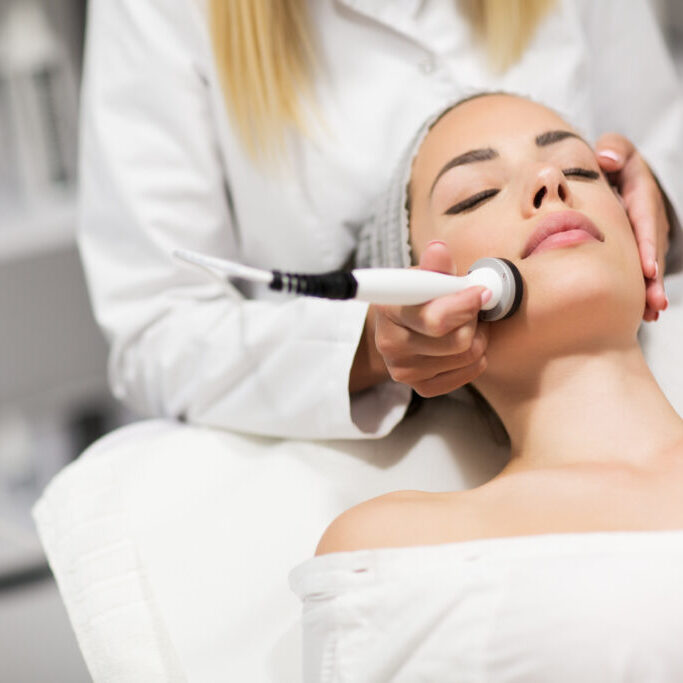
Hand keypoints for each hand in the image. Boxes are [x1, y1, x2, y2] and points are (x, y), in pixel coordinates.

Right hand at [371, 241, 489, 397]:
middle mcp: (390, 344)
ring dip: (477, 336)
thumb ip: (435, 267)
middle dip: (473, 320)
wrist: (399, 328)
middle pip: (459, 341)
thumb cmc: (416, 298)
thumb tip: (438, 250)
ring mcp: (404, 370)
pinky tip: (463, 343)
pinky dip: (475, 357)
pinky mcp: (420, 387)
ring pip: (469, 357)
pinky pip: (469, 373)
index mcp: (388, 310)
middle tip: (471, 306)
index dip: (463, 305)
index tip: (480, 292)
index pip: (434, 320)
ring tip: (466, 322)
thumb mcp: (423, 276)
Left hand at [595, 133, 669, 321]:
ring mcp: (647, 237)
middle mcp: (649, 221)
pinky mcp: (640, 250)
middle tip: (653, 303)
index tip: (646, 268)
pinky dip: (643, 292)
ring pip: (649, 267)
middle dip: (653, 280)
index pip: (644, 223)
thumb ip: (615, 150)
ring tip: (651, 313)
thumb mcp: (618, 151)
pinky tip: (644, 314)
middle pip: (651, 253)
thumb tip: (607, 160)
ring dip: (651, 291)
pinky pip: (642, 272)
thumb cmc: (615, 165)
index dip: (647, 246)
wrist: (620, 177)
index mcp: (642, 198)